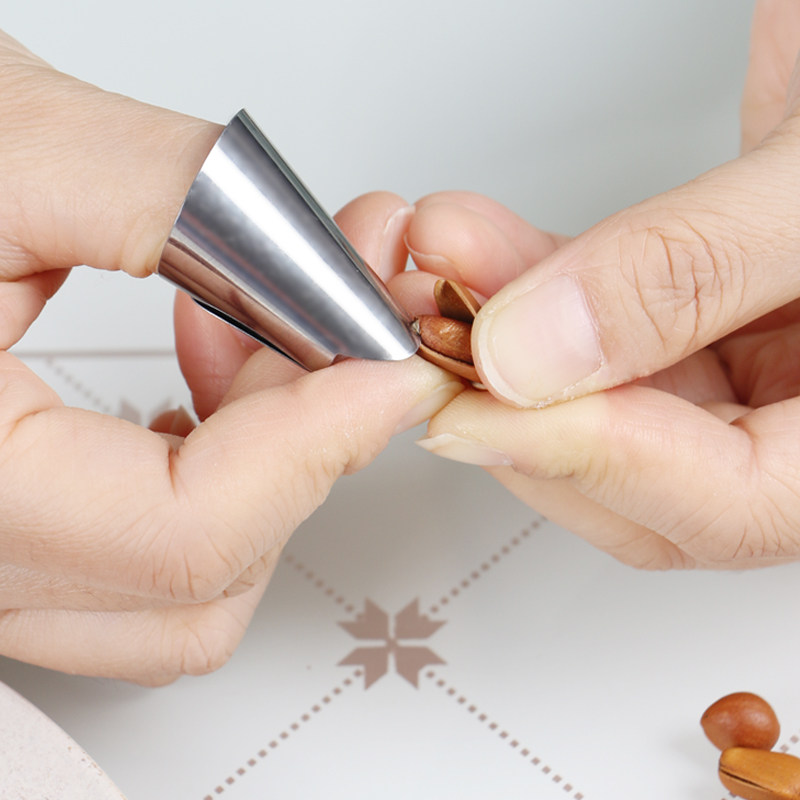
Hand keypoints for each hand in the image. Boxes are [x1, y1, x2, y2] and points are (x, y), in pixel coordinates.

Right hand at [0, 32, 461, 682]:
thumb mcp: (2, 145)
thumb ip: (183, 198)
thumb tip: (323, 269)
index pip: (188, 535)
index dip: (319, 446)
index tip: (390, 368)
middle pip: (206, 573)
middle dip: (302, 442)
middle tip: (338, 322)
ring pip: (182, 588)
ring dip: (259, 465)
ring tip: (260, 334)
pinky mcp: (5, 538)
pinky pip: (142, 563)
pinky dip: (208, 476)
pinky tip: (203, 377)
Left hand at [399, 0, 799, 569]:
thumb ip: (685, 275)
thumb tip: (535, 356)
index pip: (729, 501)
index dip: (585, 458)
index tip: (471, 411)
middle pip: (645, 472)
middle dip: (520, 410)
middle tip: (434, 351)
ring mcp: (758, 363)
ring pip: (606, 397)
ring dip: (507, 340)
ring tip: (443, 269)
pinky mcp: (706, 305)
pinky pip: (604, 329)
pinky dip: (534, 288)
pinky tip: (478, 247)